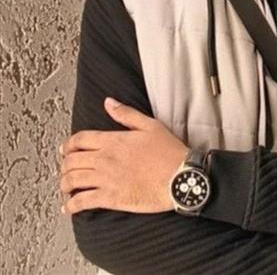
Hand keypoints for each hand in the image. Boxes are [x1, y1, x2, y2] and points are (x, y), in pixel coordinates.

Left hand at [60, 98, 186, 214]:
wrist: (180, 177)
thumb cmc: (169, 152)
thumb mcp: (150, 125)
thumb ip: (126, 114)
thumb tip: (108, 102)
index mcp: (113, 140)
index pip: (80, 139)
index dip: (69, 144)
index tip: (66, 149)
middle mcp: (105, 159)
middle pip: (72, 160)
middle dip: (64, 164)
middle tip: (65, 168)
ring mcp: (106, 179)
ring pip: (72, 180)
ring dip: (64, 183)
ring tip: (65, 186)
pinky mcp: (110, 198)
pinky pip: (82, 202)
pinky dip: (71, 205)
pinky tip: (69, 207)